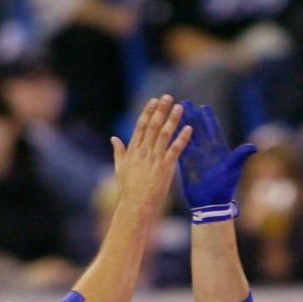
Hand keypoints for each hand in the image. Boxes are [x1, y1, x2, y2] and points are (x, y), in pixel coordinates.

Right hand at [111, 94, 189, 220]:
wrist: (136, 205)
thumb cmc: (128, 189)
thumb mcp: (120, 168)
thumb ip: (119, 151)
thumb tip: (114, 138)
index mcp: (133, 149)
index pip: (141, 125)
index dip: (148, 112)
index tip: (154, 101)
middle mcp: (144, 151)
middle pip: (153, 125)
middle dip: (161, 110)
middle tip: (168, 96)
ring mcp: (155, 158)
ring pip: (164, 134)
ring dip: (172, 119)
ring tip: (179, 107)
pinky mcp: (165, 168)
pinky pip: (175, 149)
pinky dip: (182, 138)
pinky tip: (188, 129)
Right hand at [177, 100, 255, 209]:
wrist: (211, 204)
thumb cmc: (224, 188)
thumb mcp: (233, 170)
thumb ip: (240, 156)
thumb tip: (254, 147)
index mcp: (218, 150)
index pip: (213, 129)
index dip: (208, 119)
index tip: (204, 108)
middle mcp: (206, 151)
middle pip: (199, 129)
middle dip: (193, 116)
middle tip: (185, 103)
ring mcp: (196, 157)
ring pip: (188, 136)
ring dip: (182, 124)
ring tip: (175, 113)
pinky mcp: (187, 164)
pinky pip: (180, 148)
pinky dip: (175, 138)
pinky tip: (168, 130)